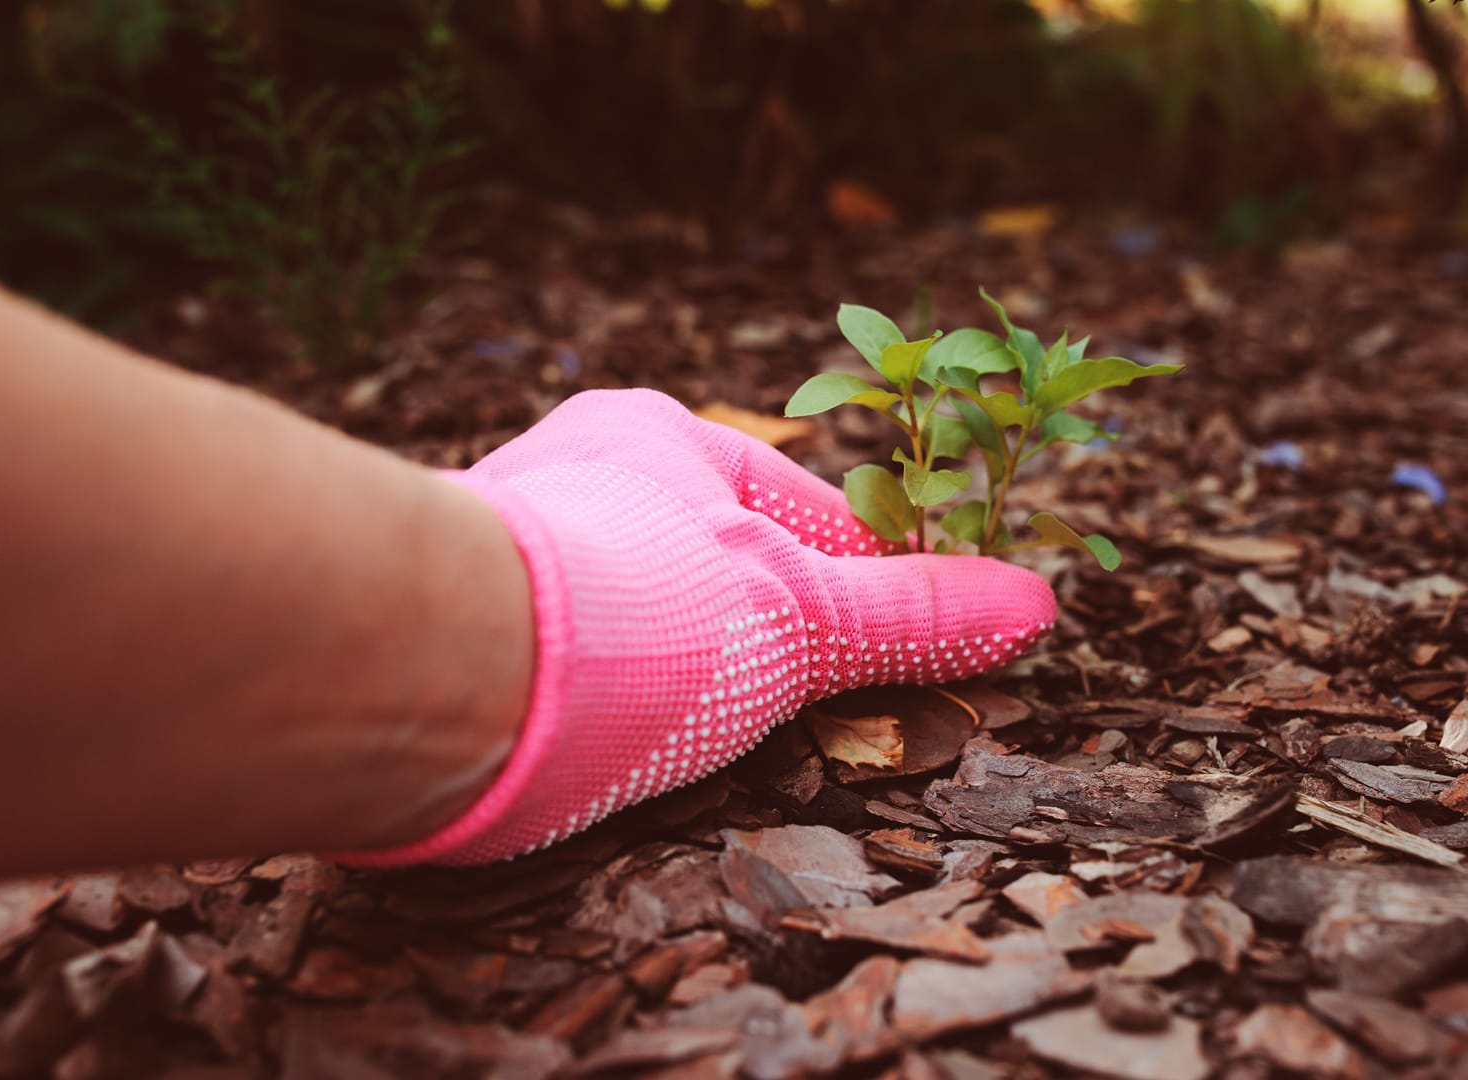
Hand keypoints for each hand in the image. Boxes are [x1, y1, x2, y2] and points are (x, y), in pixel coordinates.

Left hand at [346, 389, 1055, 865]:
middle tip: (797, 706)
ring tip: (696, 734)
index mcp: (662, 436)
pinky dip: (598, 702)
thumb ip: (915, 617)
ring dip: (675, 670)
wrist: (431, 673)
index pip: (799, 509)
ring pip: (631, 611)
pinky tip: (607, 747)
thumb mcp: (805, 619)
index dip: (863, 582)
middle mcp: (575, 475)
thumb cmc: (637, 611)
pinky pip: (557, 660)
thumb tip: (1036, 605)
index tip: (901, 650)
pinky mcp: (451, 632)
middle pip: (710, 562)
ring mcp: (507, 550)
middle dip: (762, 633)